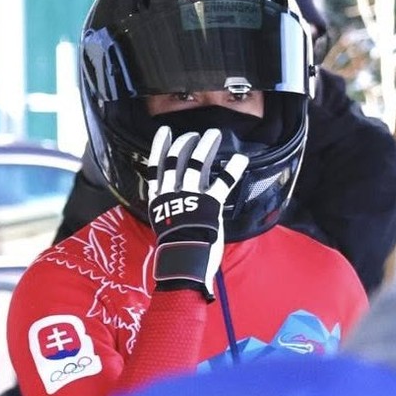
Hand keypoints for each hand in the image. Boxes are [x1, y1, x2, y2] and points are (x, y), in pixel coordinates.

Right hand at [145, 127, 247, 299]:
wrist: (184, 263)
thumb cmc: (175, 250)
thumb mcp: (165, 227)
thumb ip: (171, 211)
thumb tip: (178, 205)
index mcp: (158, 199)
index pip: (155, 166)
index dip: (160, 146)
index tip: (165, 132)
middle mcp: (171, 193)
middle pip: (175, 159)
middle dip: (185, 143)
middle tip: (193, 135)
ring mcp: (190, 196)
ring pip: (196, 162)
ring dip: (205, 146)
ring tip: (213, 134)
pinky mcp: (210, 203)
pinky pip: (223, 181)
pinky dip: (233, 168)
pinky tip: (240, 158)